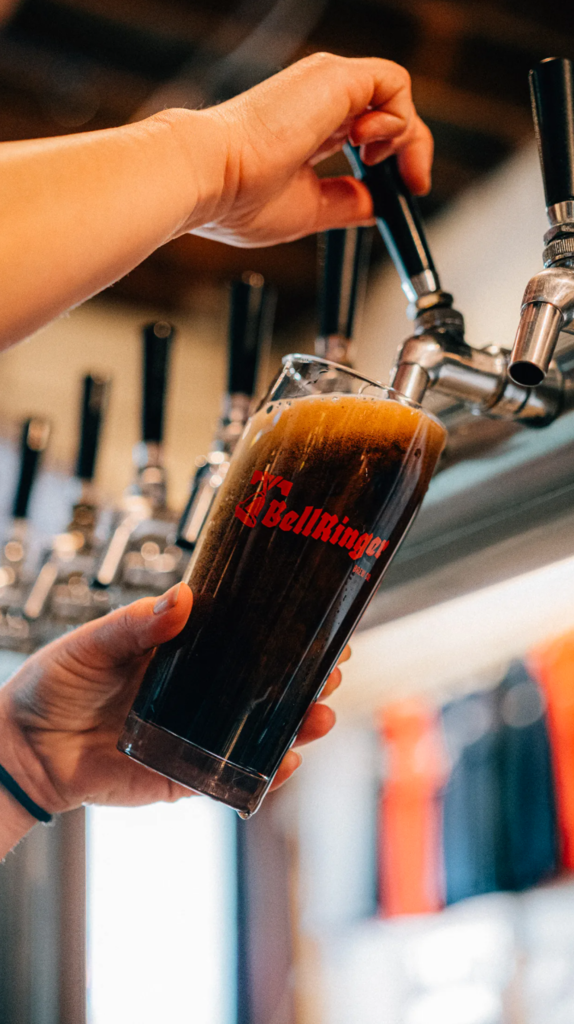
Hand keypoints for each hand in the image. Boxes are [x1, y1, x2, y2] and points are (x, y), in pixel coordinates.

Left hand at [0, 583, 347, 816]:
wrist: (23, 750)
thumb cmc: (54, 685)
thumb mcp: (93, 643)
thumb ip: (136, 625)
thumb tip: (182, 598)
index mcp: (181, 653)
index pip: (244, 638)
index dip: (284, 631)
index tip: (321, 620)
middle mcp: (196, 693)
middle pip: (263, 685)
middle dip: (305, 678)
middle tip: (334, 669)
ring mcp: (194, 735)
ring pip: (258, 731)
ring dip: (295, 725)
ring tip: (320, 714)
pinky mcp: (183, 776)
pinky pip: (230, 776)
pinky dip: (263, 773)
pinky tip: (287, 761)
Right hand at [176, 51, 432, 245]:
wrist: (210, 179)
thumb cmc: (236, 197)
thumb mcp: (307, 209)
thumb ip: (345, 204)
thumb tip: (376, 208)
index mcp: (308, 127)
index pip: (367, 132)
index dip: (392, 163)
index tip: (401, 195)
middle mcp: (319, 99)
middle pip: (389, 111)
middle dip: (411, 151)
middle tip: (413, 187)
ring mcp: (327, 84)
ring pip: (396, 96)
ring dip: (406, 138)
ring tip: (379, 169)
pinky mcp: (336, 78)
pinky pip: (394, 83)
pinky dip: (398, 120)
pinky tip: (371, 149)